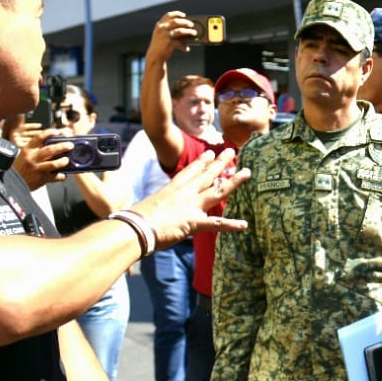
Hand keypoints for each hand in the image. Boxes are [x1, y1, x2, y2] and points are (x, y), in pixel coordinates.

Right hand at [10, 124, 72, 189]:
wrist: (13, 182)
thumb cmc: (21, 167)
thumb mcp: (25, 154)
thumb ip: (36, 149)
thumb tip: (54, 143)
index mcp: (27, 150)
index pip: (38, 138)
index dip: (49, 133)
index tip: (57, 131)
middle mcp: (32, 158)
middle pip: (50, 150)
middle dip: (62, 146)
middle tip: (70, 145)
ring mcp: (37, 169)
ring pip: (54, 164)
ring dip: (63, 161)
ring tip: (67, 160)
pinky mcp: (42, 179)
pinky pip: (56, 177)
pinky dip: (62, 175)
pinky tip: (64, 174)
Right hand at [129, 148, 250, 248]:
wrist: (134, 228)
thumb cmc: (137, 220)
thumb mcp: (150, 207)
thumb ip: (161, 207)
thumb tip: (163, 213)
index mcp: (172, 189)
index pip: (190, 172)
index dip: (201, 162)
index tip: (210, 154)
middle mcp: (184, 193)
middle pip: (207, 175)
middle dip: (221, 163)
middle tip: (232, 152)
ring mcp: (191, 206)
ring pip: (218, 191)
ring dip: (234, 181)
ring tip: (247, 172)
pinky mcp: (193, 222)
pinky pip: (216, 224)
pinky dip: (231, 225)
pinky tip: (243, 225)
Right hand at [146, 10, 196, 66]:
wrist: (154, 56)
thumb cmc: (160, 45)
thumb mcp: (161, 35)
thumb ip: (169, 29)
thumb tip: (185, 28)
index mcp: (160, 25)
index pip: (168, 15)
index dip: (177, 14)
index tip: (184, 15)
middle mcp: (162, 29)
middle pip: (176, 22)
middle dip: (185, 22)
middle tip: (192, 24)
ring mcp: (165, 36)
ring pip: (180, 31)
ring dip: (188, 31)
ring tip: (194, 33)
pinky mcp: (169, 43)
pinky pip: (180, 43)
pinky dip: (184, 46)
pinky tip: (187, 49)